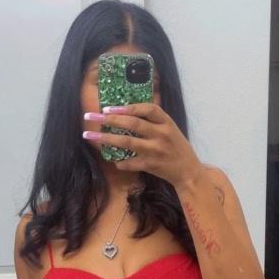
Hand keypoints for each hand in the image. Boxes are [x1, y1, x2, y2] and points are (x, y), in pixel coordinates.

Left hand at [82, 102, 203, 191]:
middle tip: (92, 117)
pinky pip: (130, 163)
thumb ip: (153, 121)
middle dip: (110, 119)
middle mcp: (161, 135)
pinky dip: (120, 162)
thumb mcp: (170, 129)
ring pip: (127, 142)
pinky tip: (114, 161)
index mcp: (166, 122)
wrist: (188, 172)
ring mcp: (155, 151)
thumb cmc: (176, 148)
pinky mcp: (151, 165)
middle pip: (133, 124)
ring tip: (90, 135)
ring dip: (107, 138)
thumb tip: (126, 112)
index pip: (147, 109)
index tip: (109, 108)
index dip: (127, 107)